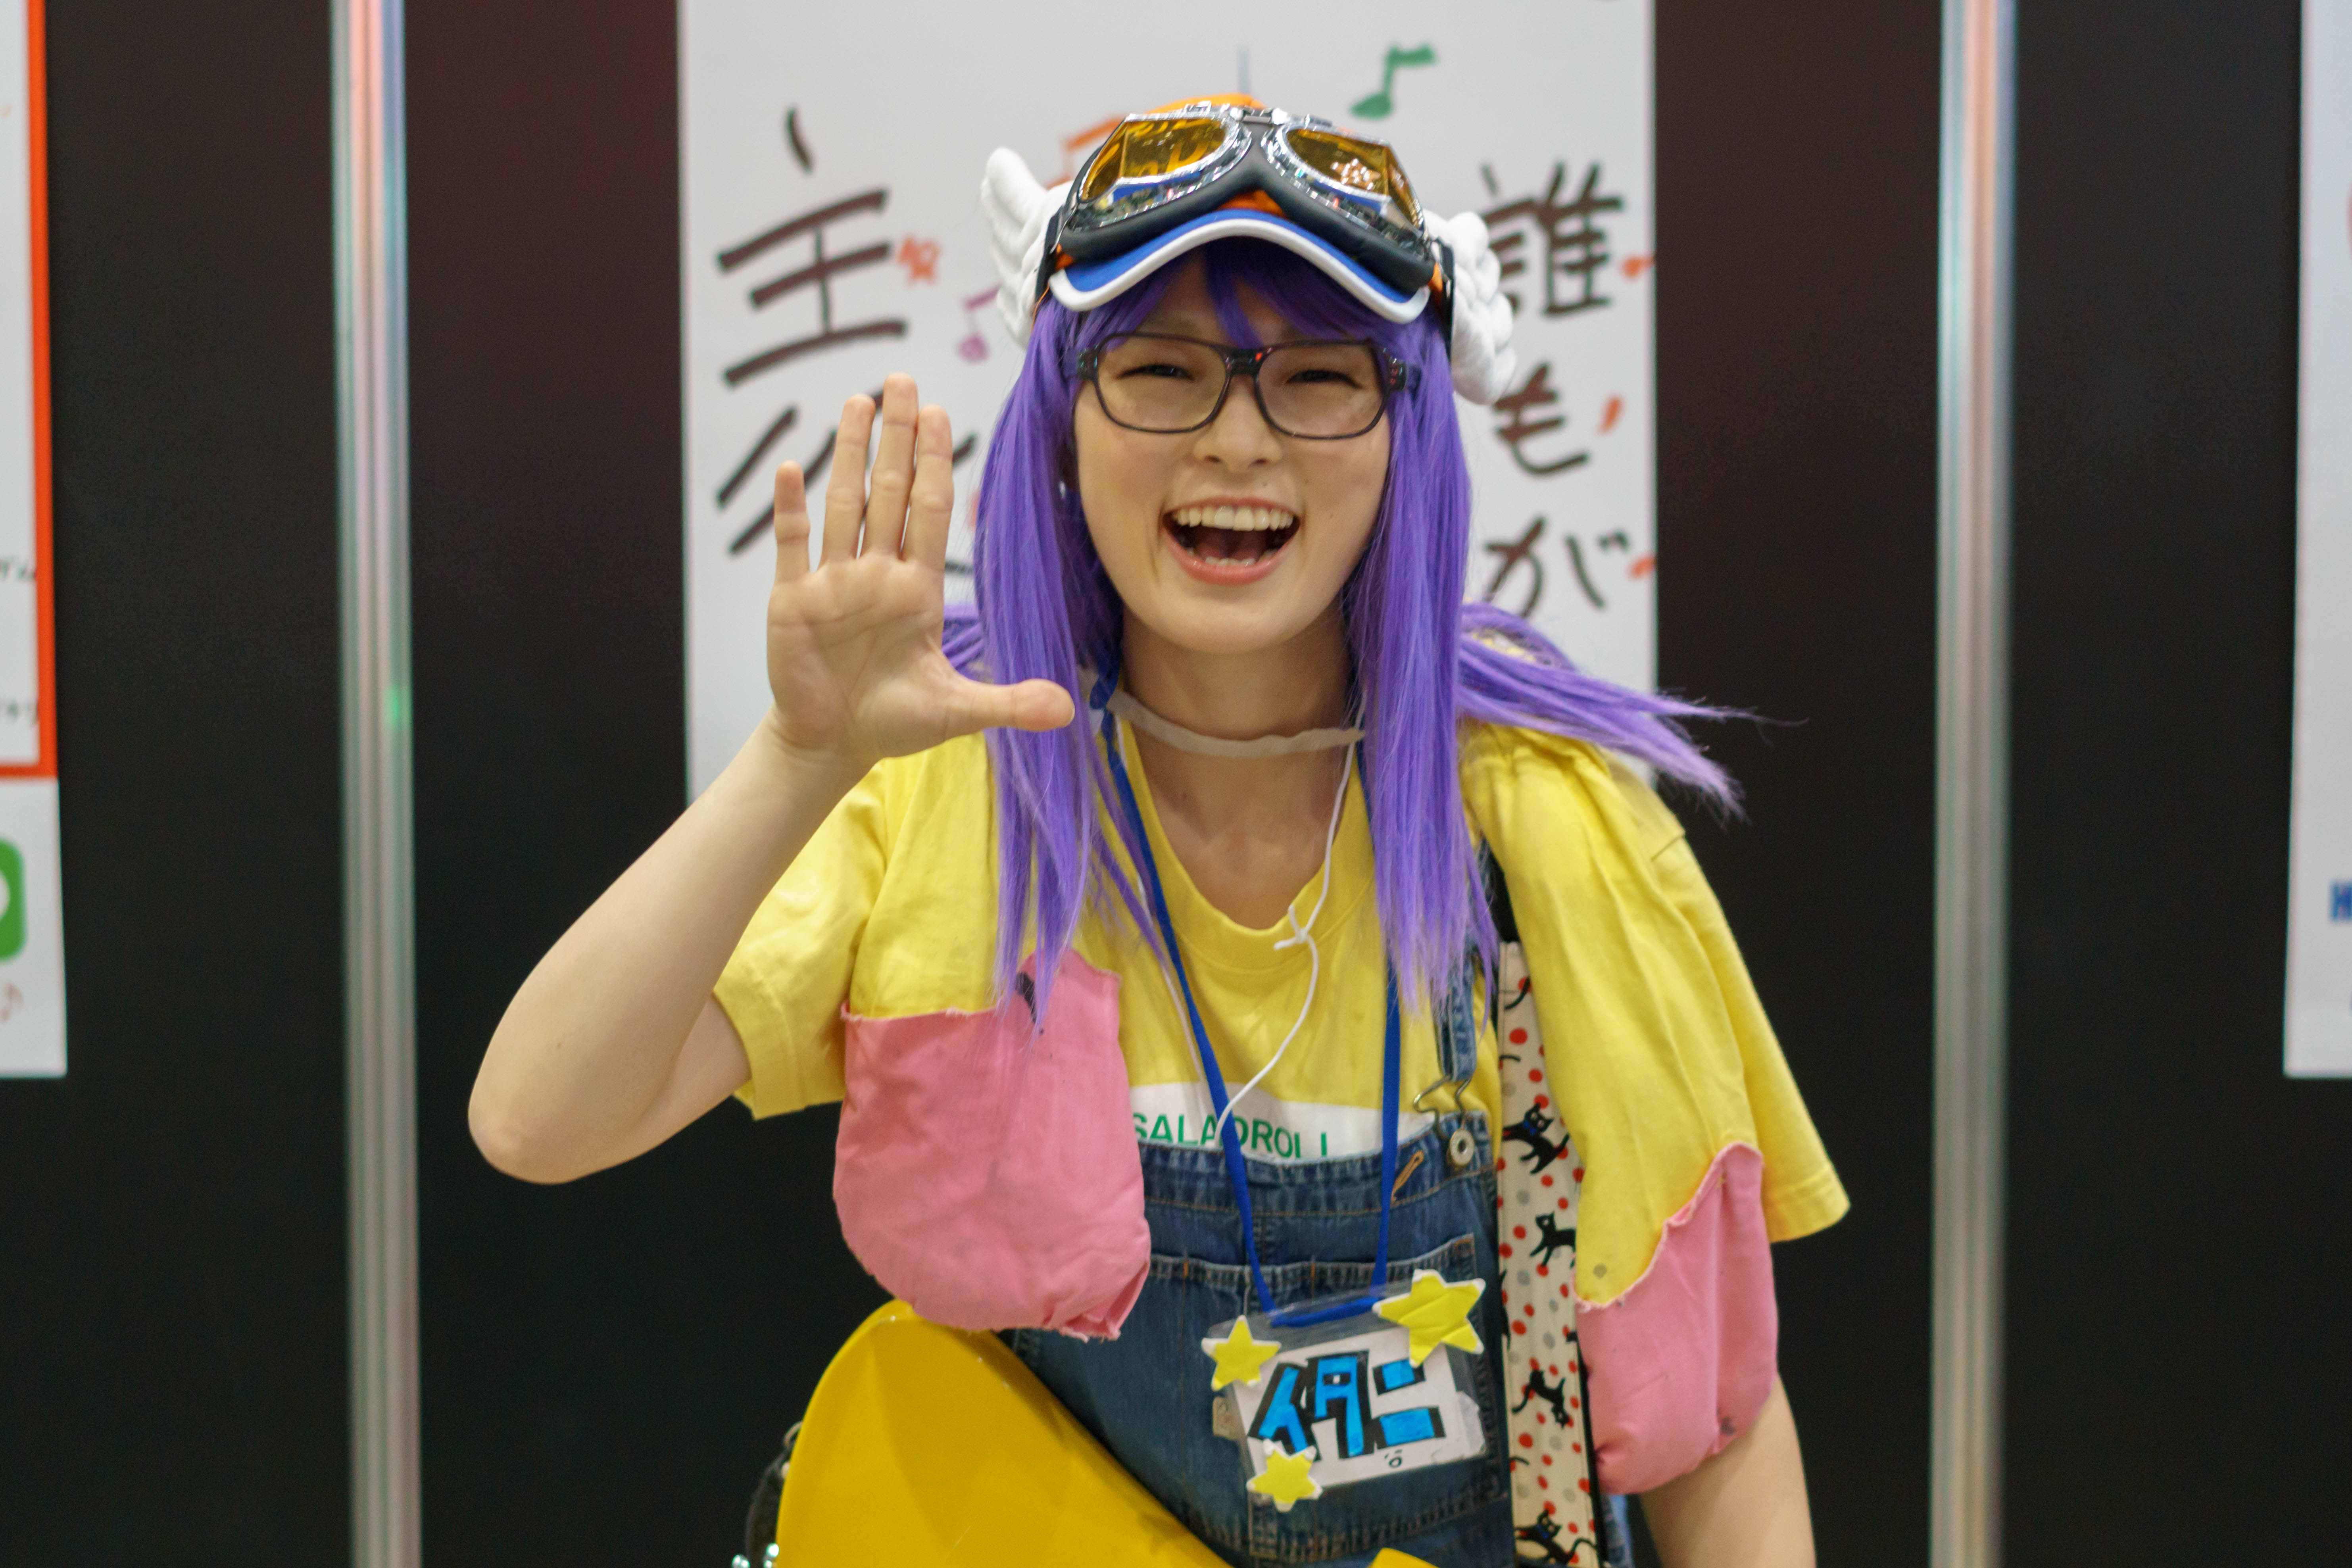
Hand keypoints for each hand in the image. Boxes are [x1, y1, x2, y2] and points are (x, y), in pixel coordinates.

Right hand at [760, 375, 1073, 773]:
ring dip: (848, 454)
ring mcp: (834, 582)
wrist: (832, 742)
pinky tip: (793, 468)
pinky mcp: (793, 599)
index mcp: (917, 590)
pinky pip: (791, 544)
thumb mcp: (955, 712)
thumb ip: (1008, 703)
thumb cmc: (893, 722)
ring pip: (843, 505)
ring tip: (857, 402)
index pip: (930, 512)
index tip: (939, 415)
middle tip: (903, 380)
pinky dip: (790, 509)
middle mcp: (877, 574)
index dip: (934, 464)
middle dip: (896, 437)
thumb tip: (1067, 712)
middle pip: (888, 492)